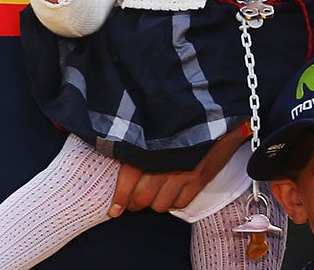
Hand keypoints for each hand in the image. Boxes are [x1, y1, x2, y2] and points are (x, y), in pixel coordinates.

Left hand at [110, 124, 247, 215]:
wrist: (212, 115)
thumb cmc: (176, 116)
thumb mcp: (150, 124)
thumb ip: (134, 140)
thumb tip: (116, 150)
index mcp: (149, 147)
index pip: (129, 177)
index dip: (120, 196)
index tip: (113, 210)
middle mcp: (164, 164)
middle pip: (143, 196)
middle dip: (133, 203)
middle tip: (129, 203)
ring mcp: (183, 174)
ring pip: (161, 204)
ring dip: (153, 204)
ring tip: (149, 198)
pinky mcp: (199, 180)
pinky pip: (181, 203)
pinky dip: (172, 203)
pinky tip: (169, 196)